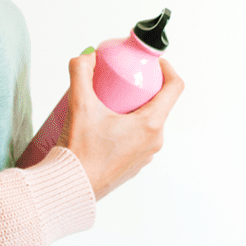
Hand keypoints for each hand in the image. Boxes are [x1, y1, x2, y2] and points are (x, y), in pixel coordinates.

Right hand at [56, 50, 183, 200]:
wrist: (71, 188)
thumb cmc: (80, 152)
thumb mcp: (79, 105)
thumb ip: (80, 73)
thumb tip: (87, 57)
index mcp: (151, 124)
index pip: (174, 87)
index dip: (166, 69)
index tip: (151, 63)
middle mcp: (154, 141)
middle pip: (157, 105)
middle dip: (140, 89)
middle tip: (119, 82)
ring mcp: (144, 156)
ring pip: (146, 124)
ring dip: (131, 110)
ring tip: (108, 104)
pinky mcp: (132, 166)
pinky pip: (136, 140)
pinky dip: (125, 129)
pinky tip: (103, 127)